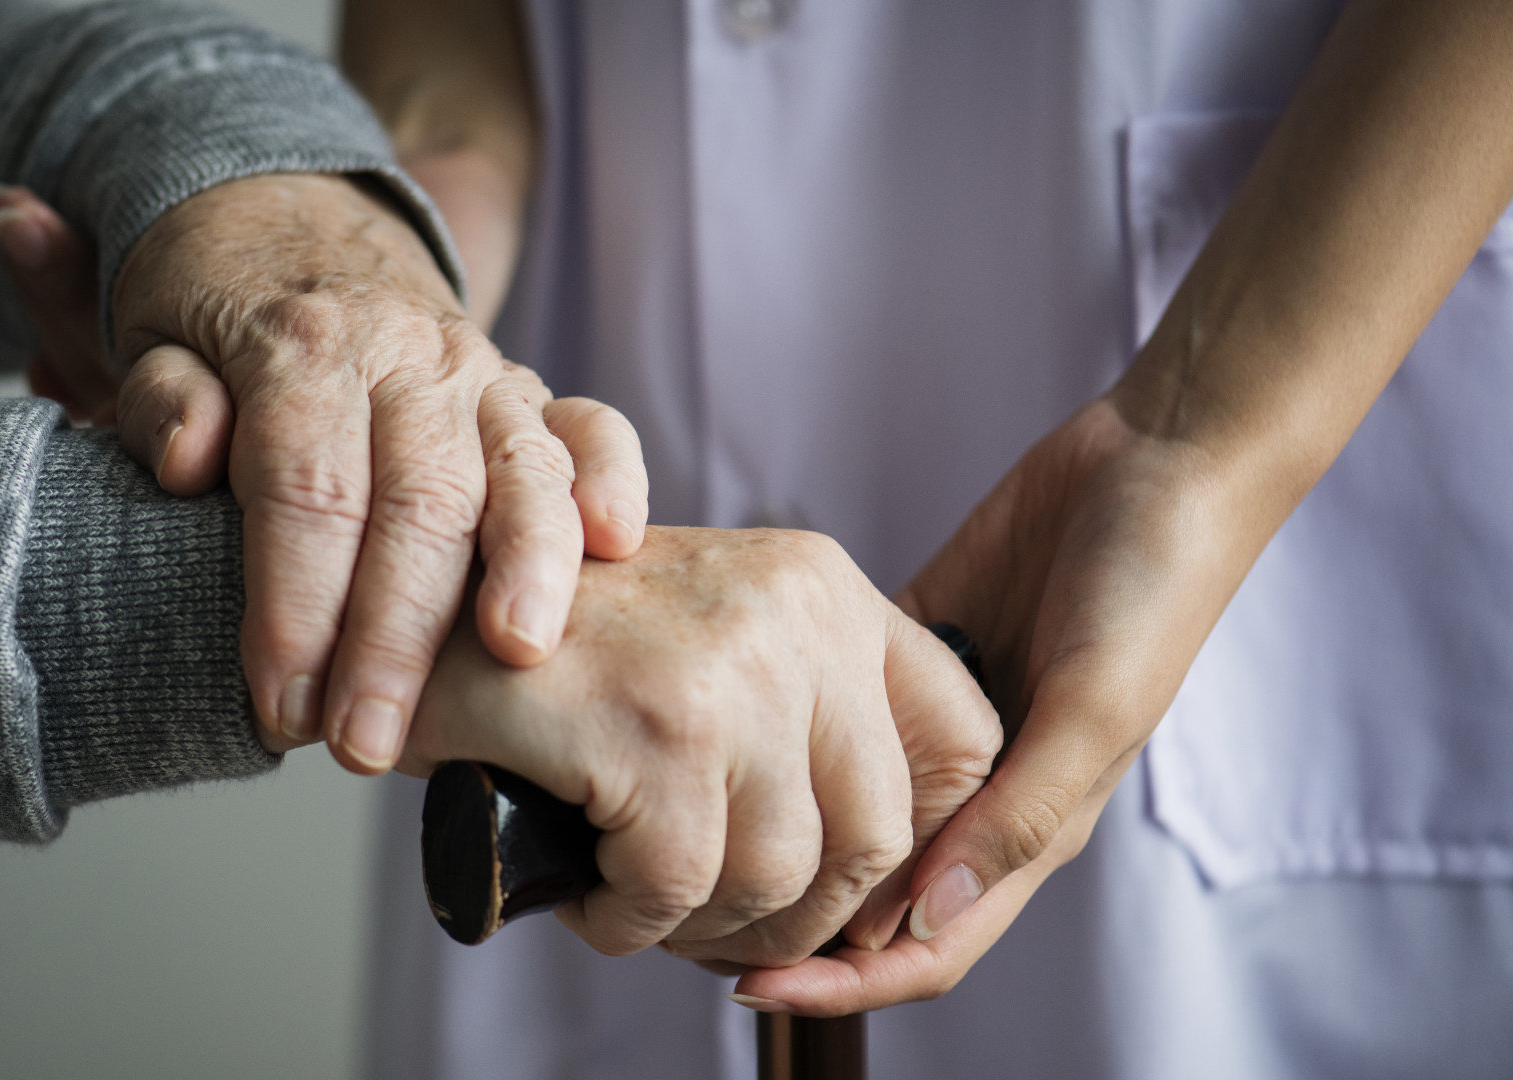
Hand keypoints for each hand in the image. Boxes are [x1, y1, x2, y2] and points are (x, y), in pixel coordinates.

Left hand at [0, 179, 648, 772]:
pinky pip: (592, 426)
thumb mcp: (152, 334)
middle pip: (418, 500)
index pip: (306, 489)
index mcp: (302, 345)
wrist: (291, 220)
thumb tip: (191, 459)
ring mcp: (480, 373)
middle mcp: (406, 356)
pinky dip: (611, 479)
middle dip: (396, 633)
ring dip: (525, 567)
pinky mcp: (529, 393)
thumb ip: (163, 399)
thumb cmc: (216, 306)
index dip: (295, 606)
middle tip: (367, 743)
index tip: (281, 707)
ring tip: (517, 656)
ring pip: (518, 469)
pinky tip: (615, 544)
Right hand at [400, 526, 1000, 962]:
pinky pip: (675, 890)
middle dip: (797, 915)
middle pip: (875, 836)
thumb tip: (896, 872)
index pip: (960, 739)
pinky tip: (590, 896)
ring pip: (778, 877)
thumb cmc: (560, 650)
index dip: (919, 844)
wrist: (411, 611)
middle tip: (716, 925)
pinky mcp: (654, 729)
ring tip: (637, 902)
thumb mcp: (713, 642)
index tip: (844, 889)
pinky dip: (629, 924)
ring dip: (702, 925)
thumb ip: (810, 713)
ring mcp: (730, 668)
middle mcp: (796, 612)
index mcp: (824, 586)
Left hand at [729, 399, 1266, 1014]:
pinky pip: (838, 711)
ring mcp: (940, 724)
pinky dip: (790, 733)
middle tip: (689, 921)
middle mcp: (978, 789)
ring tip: (693, 835)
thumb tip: (928, 917)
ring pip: (846, 811)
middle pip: (871, 893)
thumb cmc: (1151, 588)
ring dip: (783, 834)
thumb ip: (1020, 815)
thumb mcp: (1095, 707)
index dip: (844, 982)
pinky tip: (729, 731)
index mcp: (1030, 824)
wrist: (1158, 461)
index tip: (748, 988)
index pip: (928, 941)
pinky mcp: (913, 652)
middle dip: (791, 924)